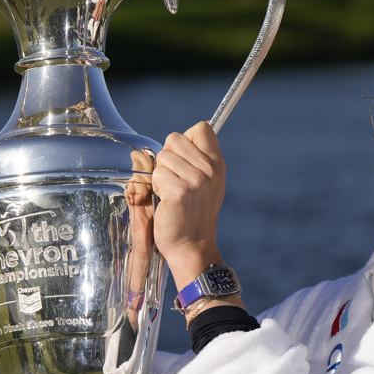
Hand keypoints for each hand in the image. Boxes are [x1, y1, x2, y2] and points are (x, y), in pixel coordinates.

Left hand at [151, 121, 225, 288]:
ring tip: (171, 192)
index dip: (187, 139)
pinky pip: (156, 173)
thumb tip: (194, 129)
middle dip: (168, 157)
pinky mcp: (178, 191)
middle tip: (175, 180)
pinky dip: (156, 186)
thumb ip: (201, 158)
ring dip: (160, 174)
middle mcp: (210, 169)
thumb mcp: (208, 182)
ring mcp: (195, 179)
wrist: (192, 246)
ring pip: (163, 156)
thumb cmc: (194, 214)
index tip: (185, 160)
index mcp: (218, 163)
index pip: (202, 128)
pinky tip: (166, 200)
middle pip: (175, 138)